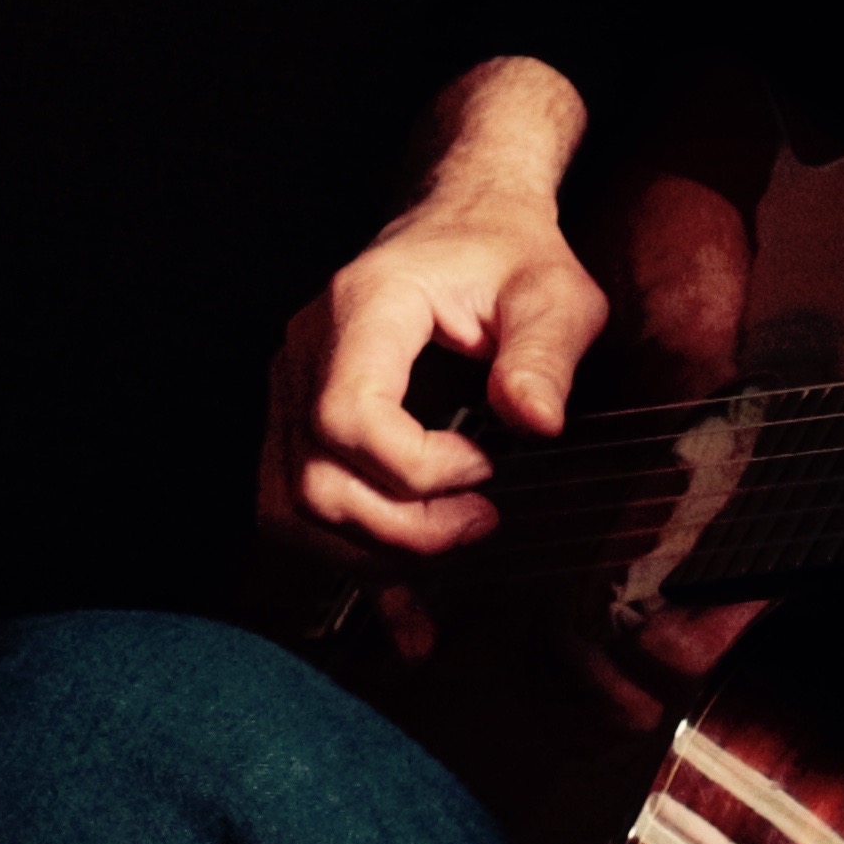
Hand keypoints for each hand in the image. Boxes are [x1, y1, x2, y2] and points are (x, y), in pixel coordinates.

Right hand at [260, 59, 610, 569]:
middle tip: (483, 523)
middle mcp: (306, 352)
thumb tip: (535, 422)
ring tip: (452, 546)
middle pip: (315, 479)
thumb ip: (544, 354)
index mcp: (363, 308)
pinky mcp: (297, 424)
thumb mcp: (553, 292)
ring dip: (372, 554)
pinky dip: (351, 568)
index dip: (415, 470)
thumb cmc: (508, 254)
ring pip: (292, 509)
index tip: (487, 468)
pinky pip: (296, 511)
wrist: (463, 221)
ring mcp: (290, 391)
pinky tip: (409, 622)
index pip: (349, 416)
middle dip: (402, 528)